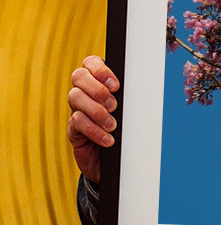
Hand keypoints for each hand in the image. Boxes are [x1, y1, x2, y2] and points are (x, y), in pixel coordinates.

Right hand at [67, 56, 119, 181]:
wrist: (116, 161)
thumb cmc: (126, 130)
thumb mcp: (129, 111)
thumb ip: (129, 97)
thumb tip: (142, 87)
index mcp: (99, 82)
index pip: (91, 62)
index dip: (100, 70)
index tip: (116, 85)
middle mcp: (85, 93)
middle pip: (78, 76)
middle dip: (98, 89)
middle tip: (114, 106)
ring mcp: (76, 109)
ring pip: (75, 97)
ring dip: (96, 111)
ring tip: (112, 125)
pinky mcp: (73, 129)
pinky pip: (76, 121)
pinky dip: (94, 130)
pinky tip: (108, 139)